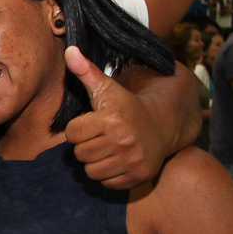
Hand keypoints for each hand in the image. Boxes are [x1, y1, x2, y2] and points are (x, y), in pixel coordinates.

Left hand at [63, 46, 166, 188]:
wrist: (164, 124)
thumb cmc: (128, 106)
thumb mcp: (107, 88)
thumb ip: (86, 72)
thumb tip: (69, 50)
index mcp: (110, 120)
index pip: (72, 134)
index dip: (79, 128)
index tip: (93, 123)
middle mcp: (122, 141)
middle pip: (79, 154)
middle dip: (87, 145)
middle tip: (102, 136)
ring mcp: (131, 161)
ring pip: (90, 171)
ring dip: (95, 162)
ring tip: (108, 148)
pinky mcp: (137, 176)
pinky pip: (106, 183)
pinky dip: (109, 175)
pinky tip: (118, 160)